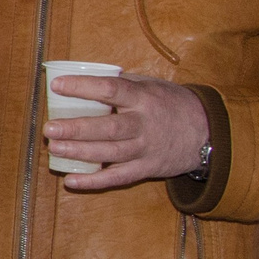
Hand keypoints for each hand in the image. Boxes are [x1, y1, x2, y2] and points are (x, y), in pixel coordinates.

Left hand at [48, 75, 210, 191]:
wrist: (209, 133)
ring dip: (80, 152)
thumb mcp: (152, 85)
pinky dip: (95, 181)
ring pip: (111, 153)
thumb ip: (122, 83)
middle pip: (108, 127)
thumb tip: (83, 76)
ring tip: (55, 148)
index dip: (83, 87)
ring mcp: (146, 148)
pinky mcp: (148, 168)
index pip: (111, 89)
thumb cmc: (172, 104)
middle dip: (77, 129)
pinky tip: (71, 180)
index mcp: (144, 97)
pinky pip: (119, 177)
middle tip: (49, 128)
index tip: (57, 86)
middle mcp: (144, 123)